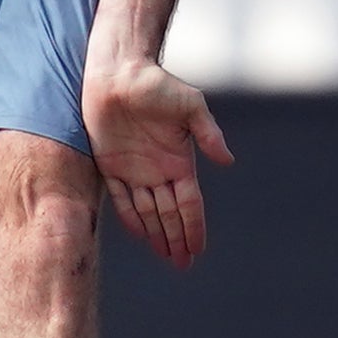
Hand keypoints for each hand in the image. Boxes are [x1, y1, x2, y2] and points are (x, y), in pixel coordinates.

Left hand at [83, 51, 229, 267]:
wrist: (119, 71)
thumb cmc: (157, 84)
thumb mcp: (190, 105)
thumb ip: (208, 133)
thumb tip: (227, 161)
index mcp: (180, 161)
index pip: (190, 203)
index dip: (194, 227)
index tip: (198, 250)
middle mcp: (159, 170)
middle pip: (170, 214)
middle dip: (178, 239)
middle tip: (183, 266)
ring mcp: (135, 169)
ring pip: (148, 211)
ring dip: (158, 235)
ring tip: (167, 258)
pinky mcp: (110, 163)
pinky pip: (121, 198)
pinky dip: (130, 218)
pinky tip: (140, 237)